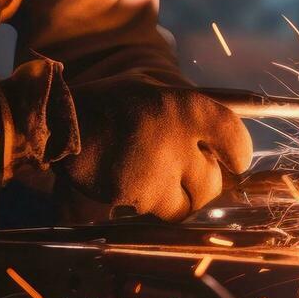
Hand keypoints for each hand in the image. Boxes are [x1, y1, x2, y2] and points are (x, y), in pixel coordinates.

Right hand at [59, 80, 252, 221]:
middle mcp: (178, 140)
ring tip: (154, 180)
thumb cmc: (112, 102)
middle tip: (189, 177)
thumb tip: (223, 136)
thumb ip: (189, 106)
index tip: (234, 161)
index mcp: (186, 106)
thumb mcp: (153, 86)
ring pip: (185, 206)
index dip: (238, 154)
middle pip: (212, 184)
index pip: (235, 137)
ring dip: (175, 199)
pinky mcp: (135, 195)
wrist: (61, 122)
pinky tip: (130, 183)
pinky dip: (146, 204)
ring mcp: (156, 171)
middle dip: (203, 186)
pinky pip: (154, 211)